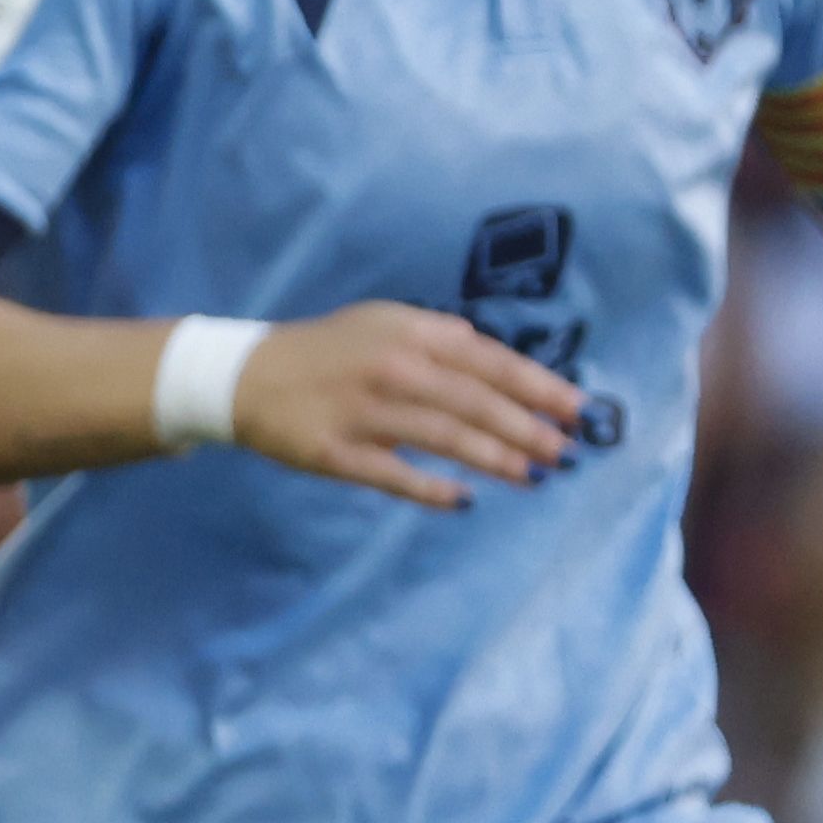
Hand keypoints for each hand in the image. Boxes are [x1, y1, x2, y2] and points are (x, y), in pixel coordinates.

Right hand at [226, 305, 582, 507]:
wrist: (245, 376)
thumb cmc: (327, 350)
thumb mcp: (384, 322)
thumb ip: (440, 337)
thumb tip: (495, 361)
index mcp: (412, 334)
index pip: (490, 361)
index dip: (538, 386)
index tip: (577, 408)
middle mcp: (394, 370)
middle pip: (476, 402)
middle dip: (528, 428)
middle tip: (566, 451)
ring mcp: (365, 413)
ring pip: (445, 439)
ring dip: (495, 459)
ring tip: (534, 476)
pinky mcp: (337, 454)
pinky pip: (395, 476)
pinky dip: (432, 490)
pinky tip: (464, 500)